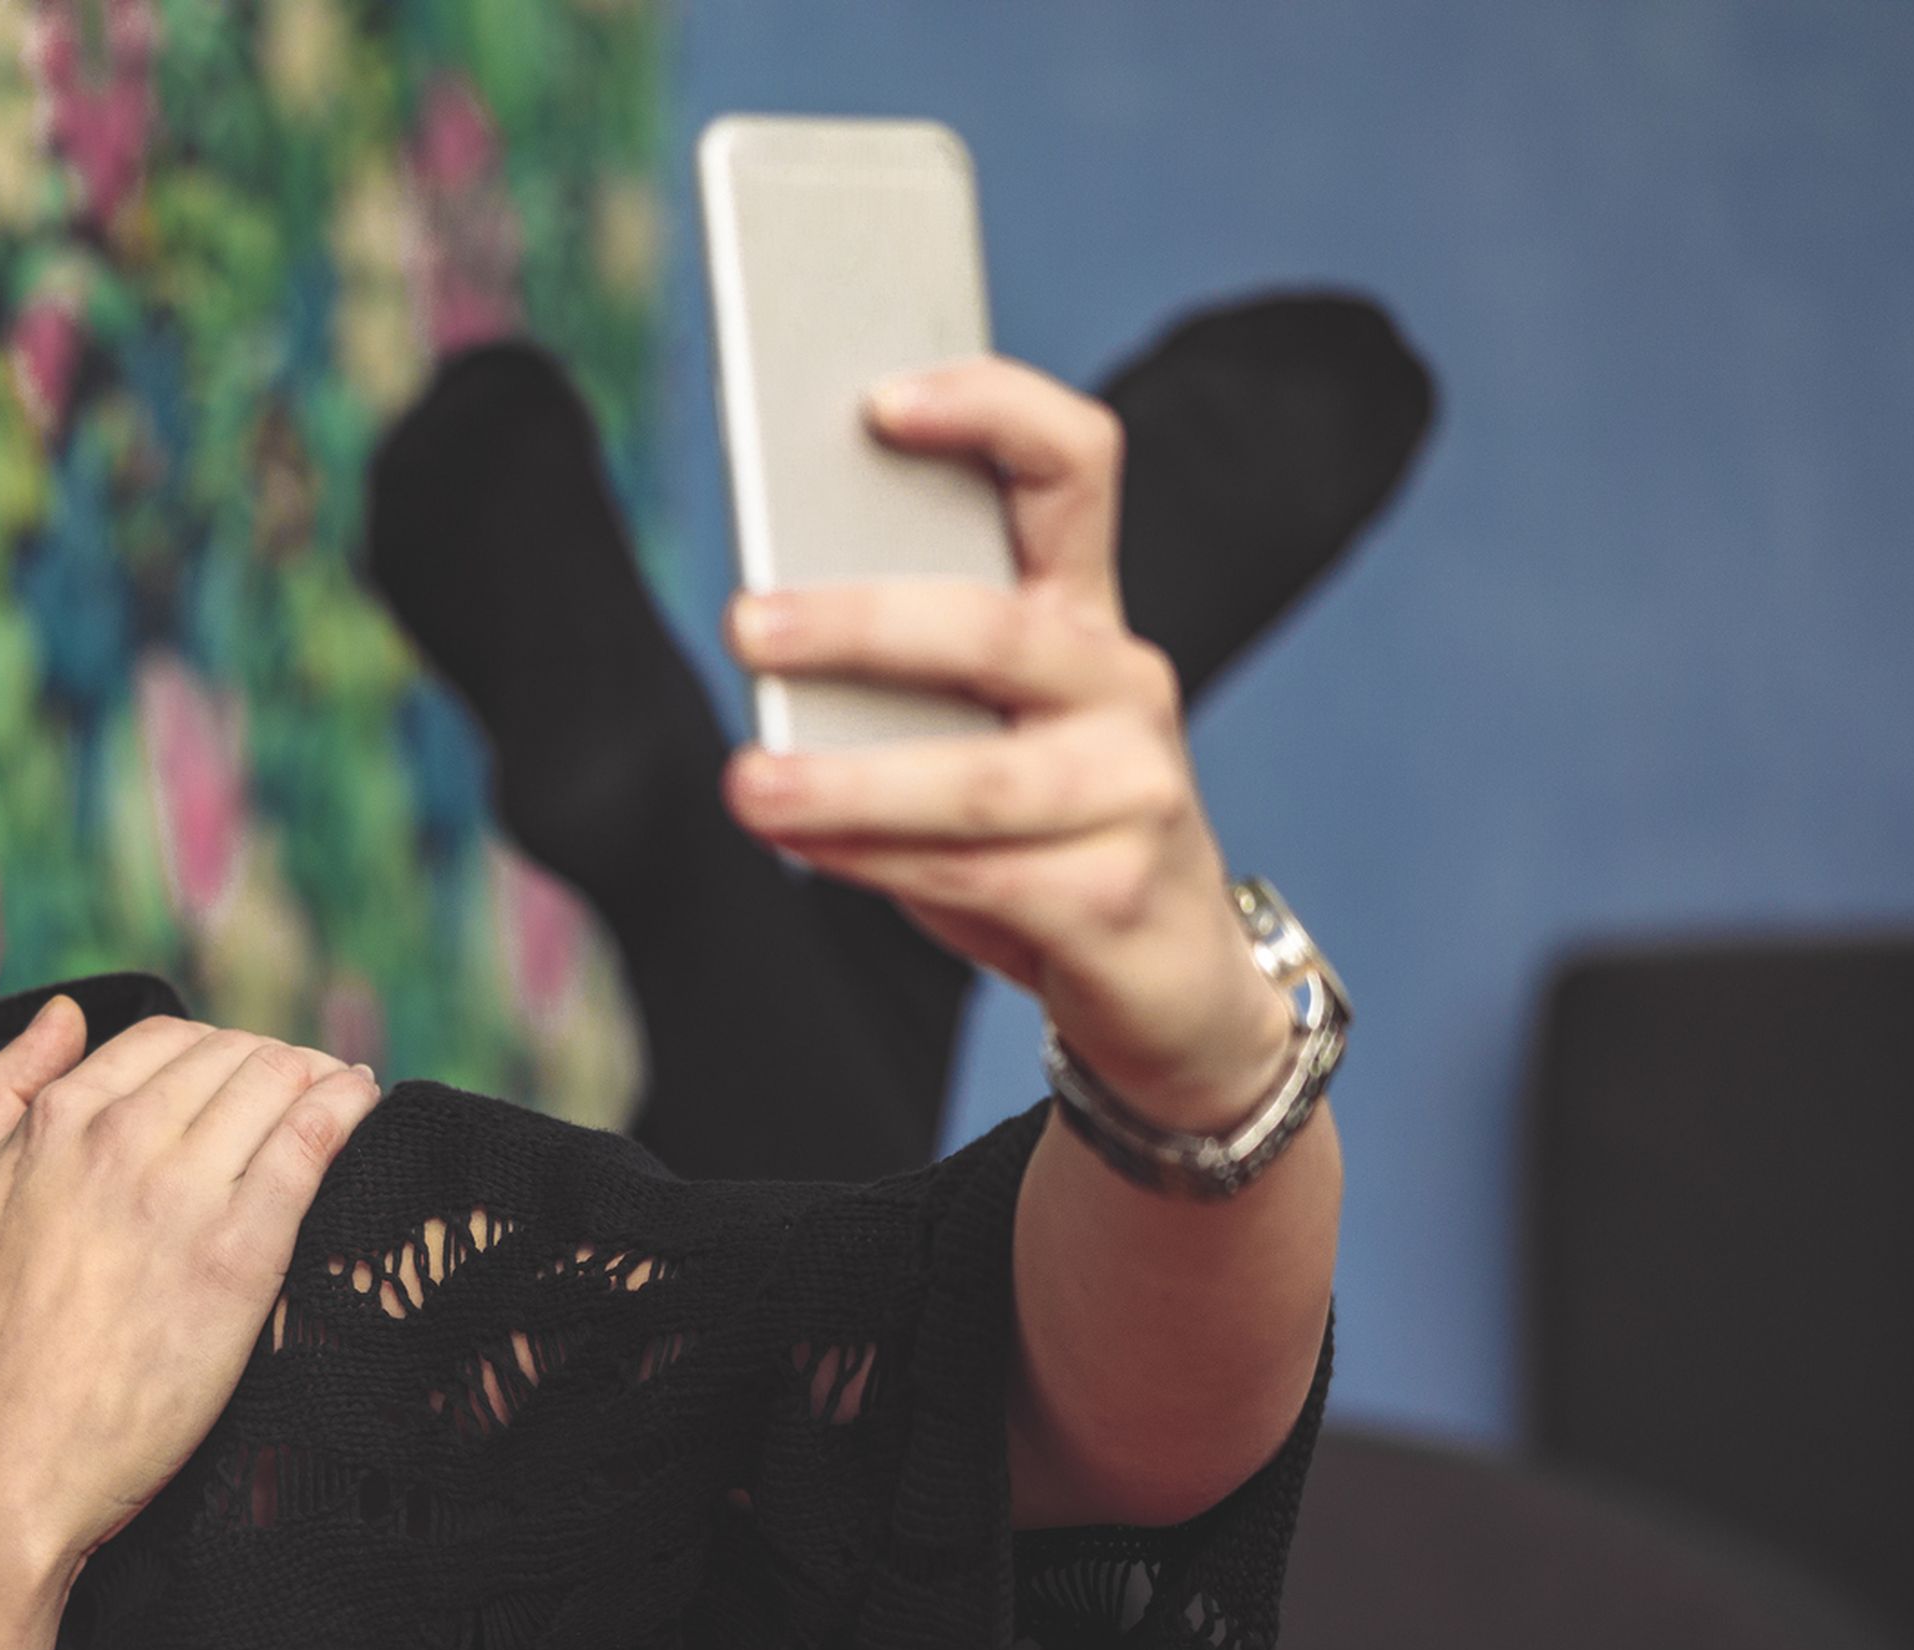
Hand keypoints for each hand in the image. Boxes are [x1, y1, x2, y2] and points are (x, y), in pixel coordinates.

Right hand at [0, 1001, 382, 1582]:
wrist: (12, 1454)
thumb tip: (64, 1016)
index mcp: (59, 1122)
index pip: (163, 1040)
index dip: (212, 1051)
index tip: (239, 1076)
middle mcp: (124, 1140)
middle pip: (231, 1055)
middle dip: (274, 1059)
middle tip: (304, 1084)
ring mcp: (185, 1193)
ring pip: (278, 1083)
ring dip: (319, 1074)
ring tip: (343, 1088)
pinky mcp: (240, 1251)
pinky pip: (310, 1143)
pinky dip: (344, 1108)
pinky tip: (362, 1102)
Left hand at [719, 356, 1290, 1132]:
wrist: (1167, 983)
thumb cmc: (1040, 835)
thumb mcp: (981, 735)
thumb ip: (904, 681)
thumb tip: (771, 634)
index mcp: (1085, 615)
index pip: (1071, 466)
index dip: (992, 411)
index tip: (881, 403)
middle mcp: (1123, 685)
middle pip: (993, 629)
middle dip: (860, 624)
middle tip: (746, 625)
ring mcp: (1132, 792)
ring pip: (975, 775)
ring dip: (846, 780)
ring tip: (746, 781)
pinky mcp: (1114, 896)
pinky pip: (974, 874)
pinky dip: (874, 860)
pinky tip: (803, 847)